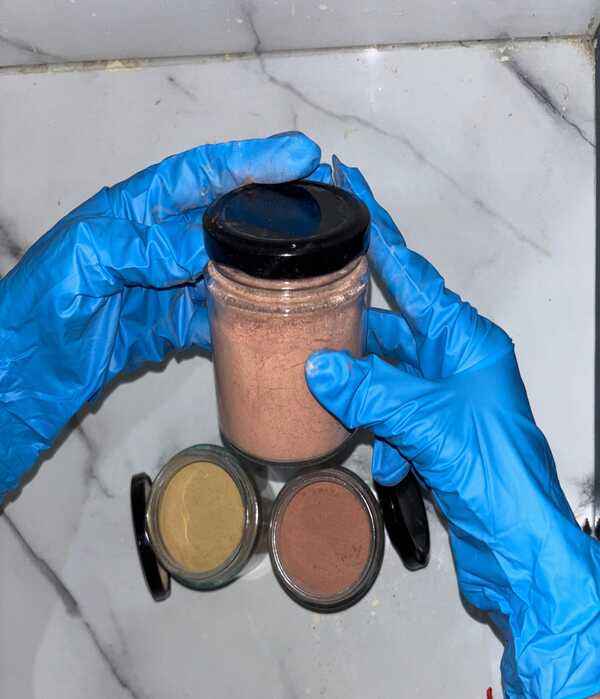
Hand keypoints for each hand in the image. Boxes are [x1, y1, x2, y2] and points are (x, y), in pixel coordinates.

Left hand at [0, 133, 320, 498]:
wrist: (28, 370)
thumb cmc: (41, 303)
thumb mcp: (85, 259)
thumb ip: (141, 247)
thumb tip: (200, 247)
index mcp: (137, 211)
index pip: (202, 174)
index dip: (251, 162)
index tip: (298, 157)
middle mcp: (160, 242)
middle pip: (227, 219)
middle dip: (273, 210)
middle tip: (322, 204)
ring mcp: (170, 285)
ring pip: (230, 271)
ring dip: (266, 271)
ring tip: (310, 267)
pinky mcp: (173, 325)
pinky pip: (216, 316)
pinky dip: (241, 320)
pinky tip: (268, 323)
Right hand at [306, 158, 599, 697]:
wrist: (519, 548)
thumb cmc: (496, 476)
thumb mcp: (429, 426)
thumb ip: (372, 393)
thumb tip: (320, 367)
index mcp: (465, 340)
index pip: (411, 272)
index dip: (378, 230)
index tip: (348, 186)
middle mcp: (453, 360)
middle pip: (388, 329)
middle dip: (351, 337)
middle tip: (307, 319)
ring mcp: (441, 397)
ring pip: (381, 379)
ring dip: (360, 401)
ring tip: (333, 407)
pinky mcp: (431, 432)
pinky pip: (389, 420)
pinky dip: (381, 442)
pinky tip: (389, 469)